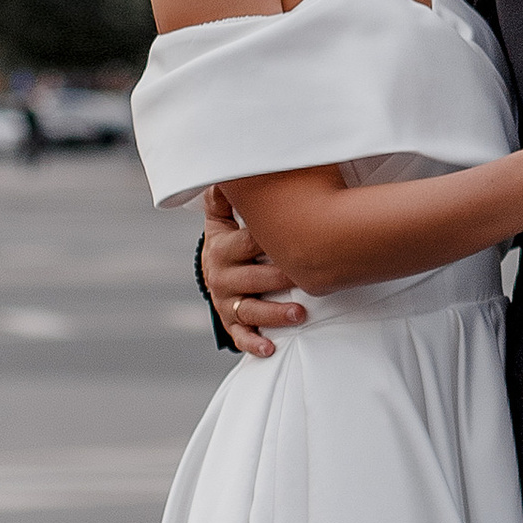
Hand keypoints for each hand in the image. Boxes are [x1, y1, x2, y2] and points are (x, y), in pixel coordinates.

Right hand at [199, 184, 307, 359]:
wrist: (215, 266)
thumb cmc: (232, 235)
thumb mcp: (224, 213)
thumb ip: (227, 194)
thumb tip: (226, 173)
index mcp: (221, 245)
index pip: (247, 242)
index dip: (270, 239)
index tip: (296, 234)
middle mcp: (221, 275)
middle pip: (252, 278)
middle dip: (279, 278)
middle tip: (307, 276)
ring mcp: (226, 301)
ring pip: (250, 310)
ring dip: (274, 314)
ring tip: (300, 314)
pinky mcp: (230, 322)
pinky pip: (241, 336)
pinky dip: (254, 344)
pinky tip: (271, 349)